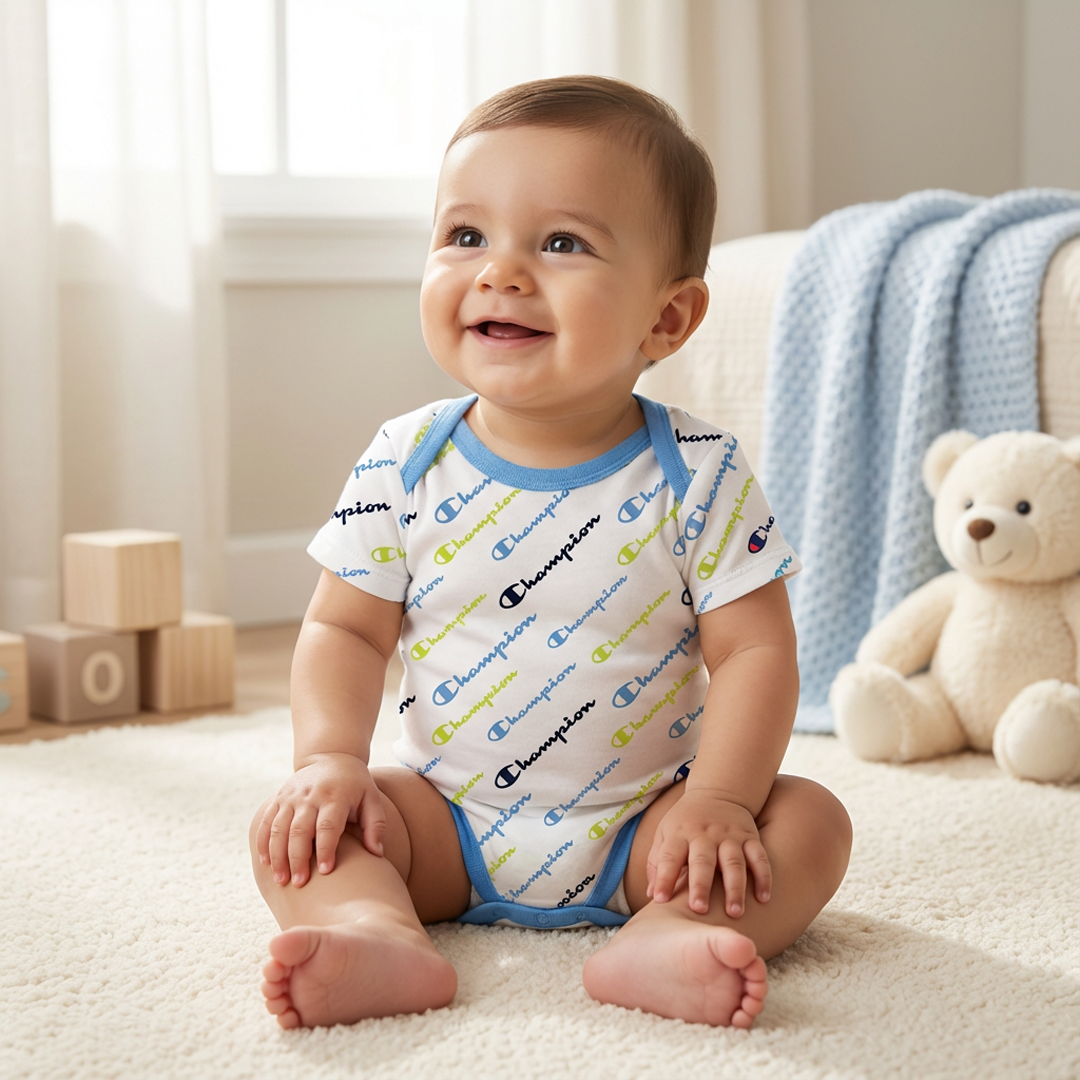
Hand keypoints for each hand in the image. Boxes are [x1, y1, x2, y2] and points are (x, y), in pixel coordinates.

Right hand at [255, 753, 386, 887]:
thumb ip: (376, 825)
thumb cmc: (356, 786)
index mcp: (335, 796)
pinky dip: (263, 842)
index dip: (326, 849)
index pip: (328, 825)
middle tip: (299, 883)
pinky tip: (265, 863)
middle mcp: (310, 795)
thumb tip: (376, 854)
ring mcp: (291, 796)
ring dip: (278, 855)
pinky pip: (265, 822)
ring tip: (281, 880)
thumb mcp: (372, 799)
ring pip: (278, 828)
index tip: (326, 872)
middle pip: (300, 830)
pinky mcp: (279, 798)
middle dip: (298, 858)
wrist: (333, 758)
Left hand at [645, 789, 771, 916]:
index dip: (664, 878)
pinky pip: (759, 857)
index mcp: (679, 834)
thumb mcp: (665, 833)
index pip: (669, 857)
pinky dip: (763, 877)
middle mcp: (704, 834)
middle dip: (701, 885)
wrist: (717, 791)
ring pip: (734, 862)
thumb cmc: (685, 822)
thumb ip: (657, 863)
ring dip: (735, 888)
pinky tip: (763, 898)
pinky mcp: (750, 836)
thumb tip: (652, 895)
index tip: (660, 900)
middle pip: (702, 861)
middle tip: (699, 910)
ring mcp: (729, 835)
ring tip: (735, 912)